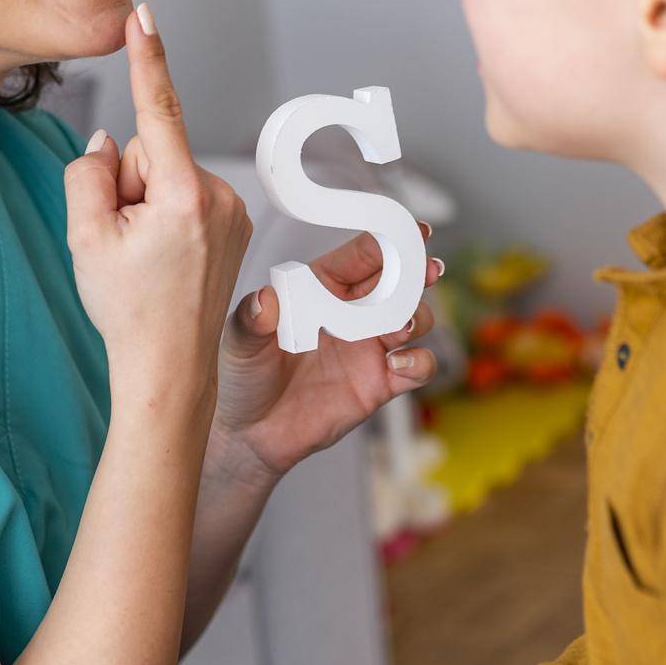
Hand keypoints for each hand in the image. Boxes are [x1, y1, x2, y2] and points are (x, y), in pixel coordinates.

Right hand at [63, 6, 252, 406]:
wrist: (168, 368)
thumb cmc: (127, 309)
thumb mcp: (85, 238)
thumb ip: (89, 175)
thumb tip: (109, 144)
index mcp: (182, 196)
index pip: (160, 110)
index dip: (148, 59)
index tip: (144, 16)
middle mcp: (218, 196)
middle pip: (153, 150)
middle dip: (130, 182)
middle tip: (124, 241)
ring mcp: (233, 210)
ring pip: (169, 173)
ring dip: (148, 202)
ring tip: (146, 257)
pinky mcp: (236, 223)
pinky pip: (187, 194)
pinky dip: (168, 214)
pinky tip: (165, 258)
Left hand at [210, 223, 442, 481]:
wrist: (251, 434)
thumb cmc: (243, 377)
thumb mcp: (239, 342)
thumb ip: (251, 319)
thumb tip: (263, 300)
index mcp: (322, 287)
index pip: (362, 255)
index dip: (389, 238)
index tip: (411, 229)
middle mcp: (351, 312)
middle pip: (398, 281)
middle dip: (417, 271)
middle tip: (426, 270)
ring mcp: (369, 347)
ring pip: (414, 318)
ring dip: (418, 315)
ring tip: (403, 324)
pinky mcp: (379, 383)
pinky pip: (416, 367)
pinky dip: (419, 362)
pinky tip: (399, 364)